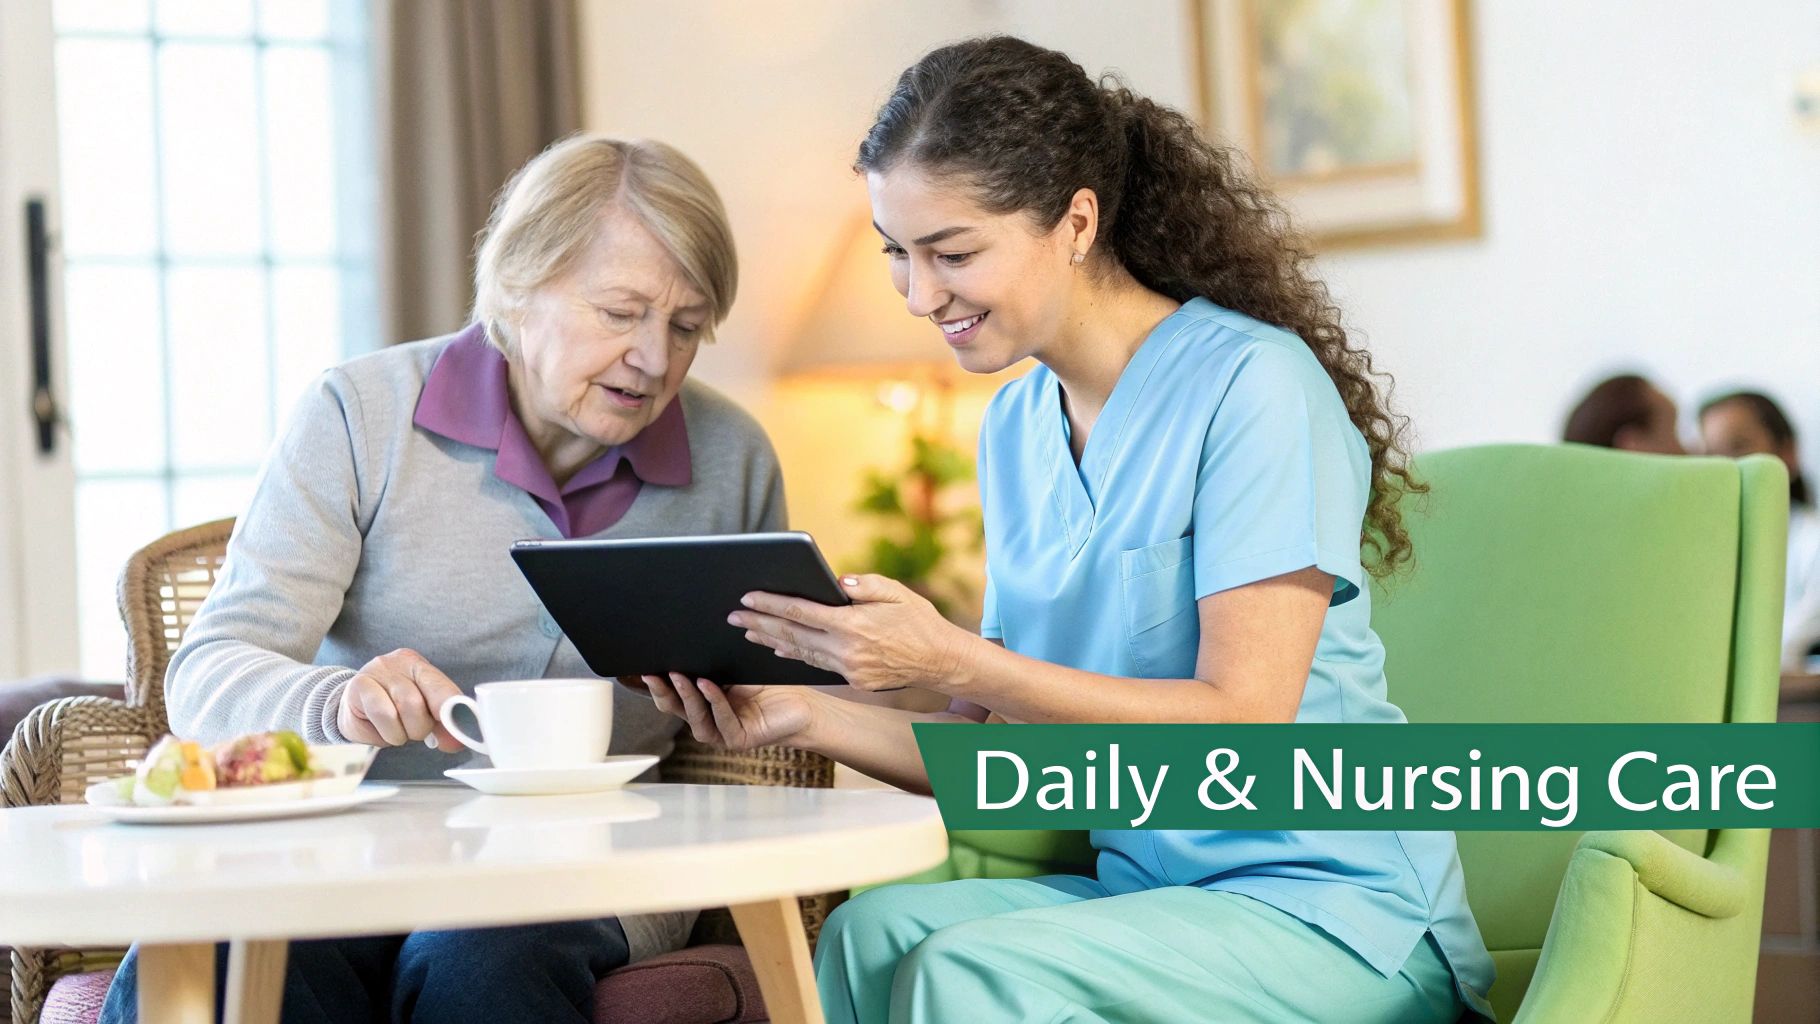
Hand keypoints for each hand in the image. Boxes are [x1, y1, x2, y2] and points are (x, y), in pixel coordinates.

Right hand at [337, 648, 464, 749]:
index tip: (460, 728)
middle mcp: (397, 663)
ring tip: (397, 730)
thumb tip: (458, 741)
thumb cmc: (392, 709)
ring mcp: (375, 672)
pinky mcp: (358, 686)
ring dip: (402, 733)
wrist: (353, 707)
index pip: (441, 687)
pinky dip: (386, 732)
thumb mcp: (422, 714)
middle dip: (420, 727)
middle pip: (418, 702)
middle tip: (415, 731)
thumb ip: (442, 726)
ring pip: (400, 709)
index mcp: (419, 666)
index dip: (452, 709)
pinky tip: (383, 730)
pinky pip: (381, 714)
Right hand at [643, 673, 815, 751]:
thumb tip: (687, 639)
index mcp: (704, 704)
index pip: (674, 696)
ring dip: (686, 696)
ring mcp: (722, 733)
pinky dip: (713, 702)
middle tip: (652, 673)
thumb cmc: (771, 686)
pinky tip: (708, 686)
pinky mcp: (739, 739)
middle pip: (676, 710)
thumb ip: (713, 663)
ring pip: (695, 718)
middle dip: (663, 691)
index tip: (644, 667)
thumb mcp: (736, 669)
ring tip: (680, 676)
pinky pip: (721, 721)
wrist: (804, 705)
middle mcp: (709, 720)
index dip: (657, 684)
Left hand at [728, 574, 972, 692]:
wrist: (941, 660)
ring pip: (800, 654)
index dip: (771, 604)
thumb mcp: (896, 591)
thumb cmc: (919, 619)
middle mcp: (846, 651)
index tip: (748, 597)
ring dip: (772, 641)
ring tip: (748, 631)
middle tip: (733, 615)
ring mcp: (848, 670)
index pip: (801, 613)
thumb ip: (863, 585)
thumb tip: (836, 582)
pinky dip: (794, 656)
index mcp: (853, 625)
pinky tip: (778, 649)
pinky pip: (816, 665)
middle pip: (792, 635)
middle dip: (760, 623)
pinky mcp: (853, 681)